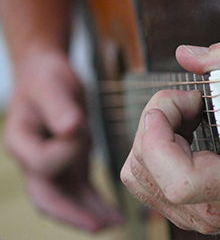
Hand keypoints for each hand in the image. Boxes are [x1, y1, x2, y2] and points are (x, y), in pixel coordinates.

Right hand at [4, 52, 122, 231]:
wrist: (48, 76)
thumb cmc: (47, 78)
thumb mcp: (52, 86)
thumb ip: (59, 107)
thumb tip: (71, 129)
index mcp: (23, 142)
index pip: (44, 162)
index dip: (66, 150)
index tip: (82, 126)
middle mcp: (33, 160)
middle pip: (46, 198)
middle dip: (71, 215)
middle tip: (98, 226)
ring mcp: (52, 165)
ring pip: (65, 200)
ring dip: (87, 215)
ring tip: (114, 223)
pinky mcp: (69, 164)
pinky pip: (80, 190)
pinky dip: (95, 203)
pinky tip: (114, 212)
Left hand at [121, 38, 219, 236]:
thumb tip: (186, 54)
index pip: (180, 182)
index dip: (160, 141)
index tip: (177, 105)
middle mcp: (210, 210)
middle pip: (145, 169)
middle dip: (155, 121)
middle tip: (188, 102)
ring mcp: (192, 215)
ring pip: (137, 174)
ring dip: (151, 134)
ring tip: (184, 117)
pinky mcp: (181, 210)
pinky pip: (145, 178)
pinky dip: (153, 148)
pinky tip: (179, 134)